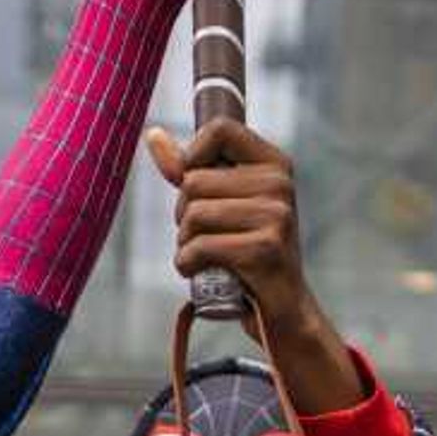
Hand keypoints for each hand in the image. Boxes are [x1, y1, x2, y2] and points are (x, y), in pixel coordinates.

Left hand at [143, 119, 309, 326]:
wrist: (282, 306)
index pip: (220, 129)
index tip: (195, 182)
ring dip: (185, 242)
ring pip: (194, 214)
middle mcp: (279, 183)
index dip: (192, 155)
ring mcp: (275, 216)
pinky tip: (201, 271)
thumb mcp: (223, 202)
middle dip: (184, 213)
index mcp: (274, 163)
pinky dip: (188, 264)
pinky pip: (200, 246)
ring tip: (205, 255)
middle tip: (205, 235)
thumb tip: (154, 135)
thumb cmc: (248, 250)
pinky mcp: (264, 249)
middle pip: (194, 180)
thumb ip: (190, 168)